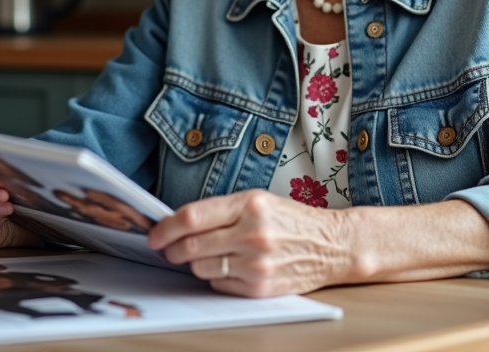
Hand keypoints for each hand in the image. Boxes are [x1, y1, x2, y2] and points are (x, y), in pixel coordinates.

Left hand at [147, 190, 352, 296]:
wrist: (332, 245)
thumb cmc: (293, 220)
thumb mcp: (259, 200)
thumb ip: (222, 210)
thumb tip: (179, 224)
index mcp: (250, 204)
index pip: (192, 217)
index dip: (166, 227)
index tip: (155, 233)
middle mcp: (252, 233)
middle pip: (191, 246)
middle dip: (172, 249)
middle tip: (169, 248)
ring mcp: (256, 263)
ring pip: (201, 268)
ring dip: (195, 263)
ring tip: (209, 255)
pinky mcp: (259, 287)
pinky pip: (219, 285)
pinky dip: (217, 277)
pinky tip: (231, 267)